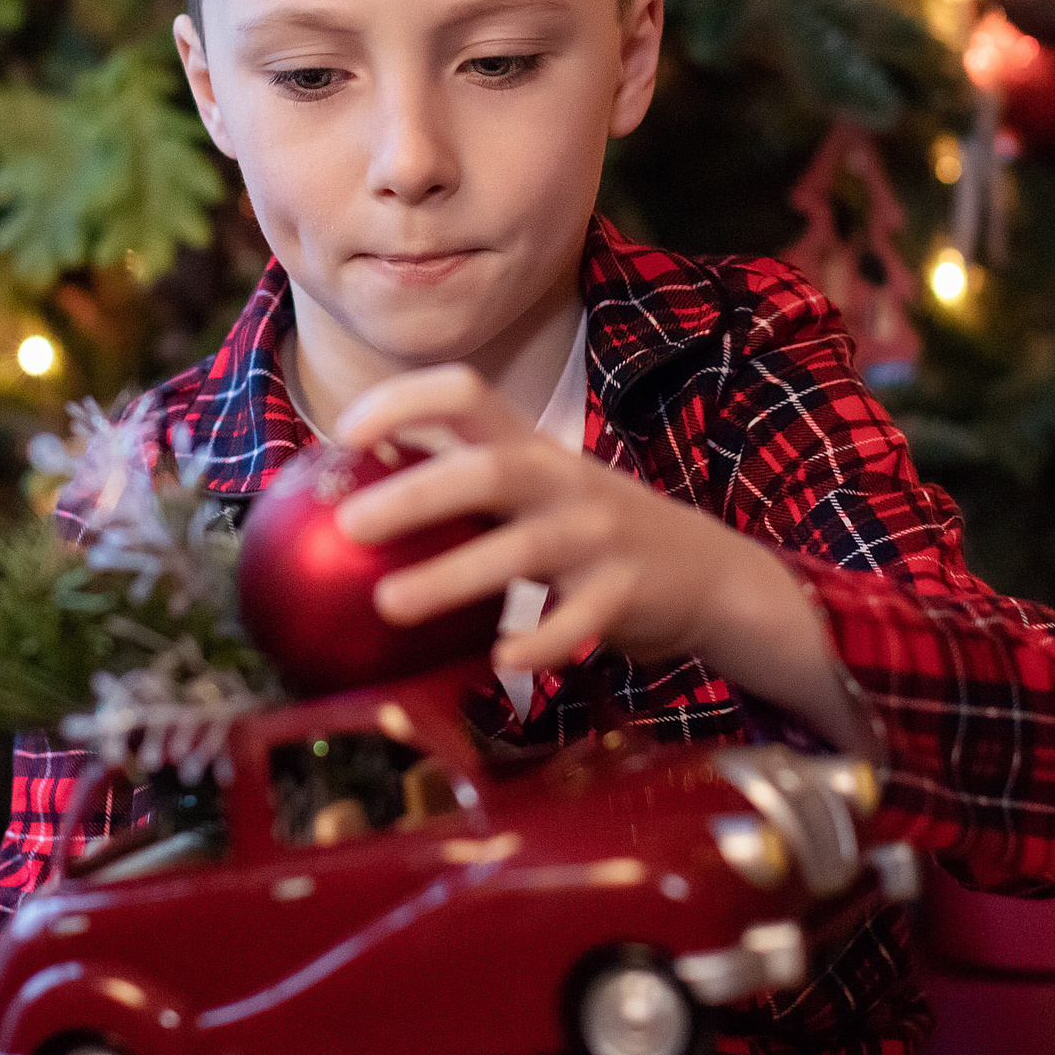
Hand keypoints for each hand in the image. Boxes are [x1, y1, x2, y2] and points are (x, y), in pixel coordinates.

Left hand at [333, 365, 877, 757]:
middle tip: (349, 525)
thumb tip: (347, 503)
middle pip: (486, 471)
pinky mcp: (627, 592)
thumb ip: (462, 489)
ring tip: (389, 604)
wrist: (708, 572)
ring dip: (452, 577)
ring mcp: (599, 535)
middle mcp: (562, 480)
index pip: (465, 392)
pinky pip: (577, 621)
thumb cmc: (588, 533)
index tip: (346, 433)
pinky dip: (539, 642)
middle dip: (415, 494)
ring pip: (523, 550)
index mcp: (530, 447)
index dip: (404, 401)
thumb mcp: (533, 492)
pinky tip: (501, 662)